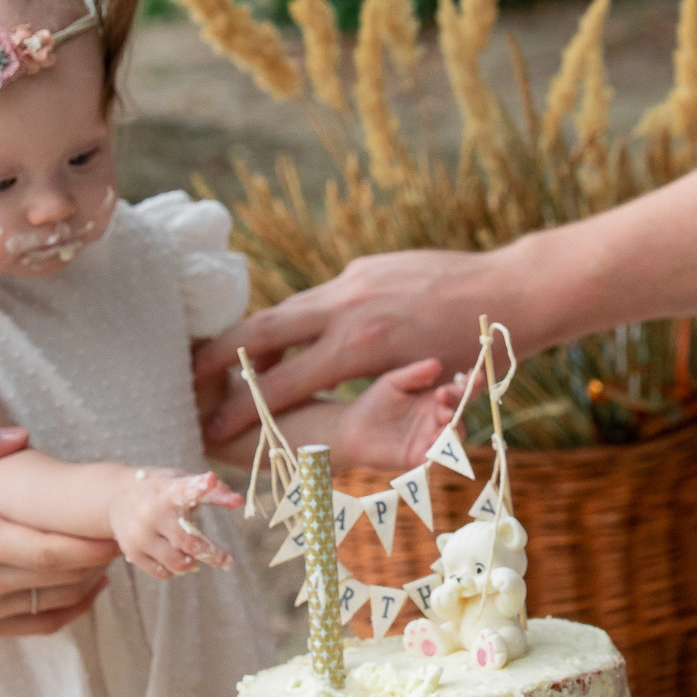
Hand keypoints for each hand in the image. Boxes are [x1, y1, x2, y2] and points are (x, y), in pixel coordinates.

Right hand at [0, 423, 119, 642]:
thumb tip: (21, 434)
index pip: (50, 549)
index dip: (94, 541)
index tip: (121, 522)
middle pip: (63, 575)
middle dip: (103, 554)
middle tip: (130, 530)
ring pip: (57, 601)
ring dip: (92, 579)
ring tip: (115, 550)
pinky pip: (39, 624)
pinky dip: (72, 609)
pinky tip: (89, 587)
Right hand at [109, 469, 242, 578]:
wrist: (115, 497)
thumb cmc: (160, 489)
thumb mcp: (182, 482)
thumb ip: (211, 492)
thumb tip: (238, 501)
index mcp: (167, 491)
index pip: (186, 489)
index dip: (201, 486)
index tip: (210, 479)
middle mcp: (151, 513)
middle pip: (189, 542)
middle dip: (213, 554)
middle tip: (228, 561)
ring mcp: (139, 535)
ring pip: (177, 563)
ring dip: (192, 562)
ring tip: (195, 556)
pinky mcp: (132, 552)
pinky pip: (162, 572)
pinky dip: (174, 570)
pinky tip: (177, 559)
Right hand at [197, 249, 515, 444]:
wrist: (508, 293)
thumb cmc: (473, 356)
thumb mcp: (418, 389)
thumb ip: (366, 397)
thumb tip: (332, 418)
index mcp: (358, 344)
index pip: (281, 379)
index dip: (241, 407)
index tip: (211, 426)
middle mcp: (347, 307)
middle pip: (263, 330)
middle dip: (220, 356)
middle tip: (187, 377)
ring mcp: (353, 282)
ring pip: (288, 309)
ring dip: (253, 336)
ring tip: (222, 358)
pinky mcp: (363, 269)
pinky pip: (317, 298)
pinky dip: (295, 320)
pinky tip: (283, 336)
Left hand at [331, 359, 468, 470]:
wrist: (352, 430)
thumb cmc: (374, 403)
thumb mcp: (393, 382)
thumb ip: (414, 374)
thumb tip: (437, 364)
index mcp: (434, 399)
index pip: (460, 391)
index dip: (472, 384)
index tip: (476, 376)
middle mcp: (437, 419)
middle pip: (460, 412)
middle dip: (458, 402)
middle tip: (444, 394)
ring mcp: (431, 439)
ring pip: (455, 435)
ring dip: (454, 425)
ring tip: (443, 415)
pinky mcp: (421, 458)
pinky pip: (439, 457)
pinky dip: (442, 450)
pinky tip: (436, 439)